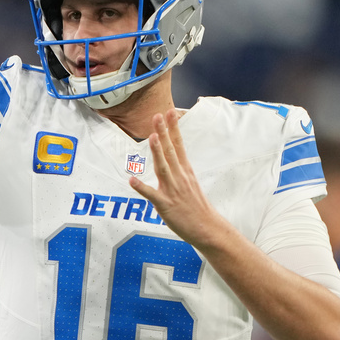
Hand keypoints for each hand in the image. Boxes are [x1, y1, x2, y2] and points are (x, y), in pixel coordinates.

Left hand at [128, 109, 228, 248]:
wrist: (207, 227)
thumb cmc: (196, 206)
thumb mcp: (190, 182)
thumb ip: (179, 168)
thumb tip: (173, 155)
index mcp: (185, 170)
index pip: (178, 145)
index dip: (173, 128)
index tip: (170, 112)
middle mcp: (179, 177)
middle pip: (170, 151)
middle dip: (164, 133)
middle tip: (158, 115)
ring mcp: (173, 190)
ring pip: (163, 168)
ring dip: (157, 152)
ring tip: (152, 137)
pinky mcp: (166, 205)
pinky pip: (152, 195)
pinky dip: (142, 188)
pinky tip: (131, 180)